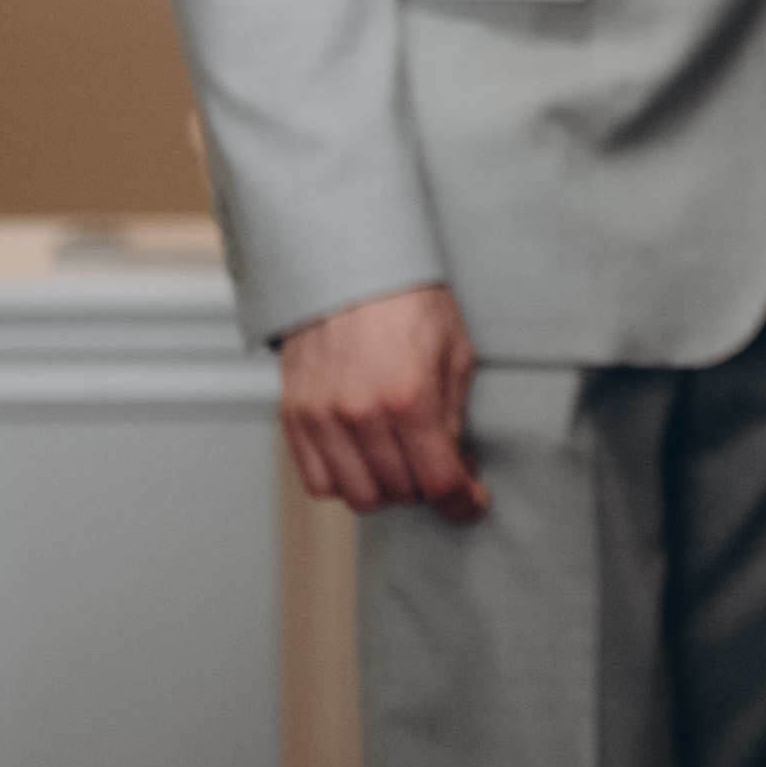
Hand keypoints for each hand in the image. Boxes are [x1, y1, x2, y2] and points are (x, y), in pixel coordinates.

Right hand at [279, 282, 485, 519]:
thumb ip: (454, 416)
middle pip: (399, 494)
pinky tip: (363, 456)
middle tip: (436, 464)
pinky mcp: (294, 415)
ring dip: (386, 488)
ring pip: (357, 496)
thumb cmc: (408, 302)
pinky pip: (318, 480)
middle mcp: (361, 413)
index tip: (471, 501)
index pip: (439, 483)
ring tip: (400, 460)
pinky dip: (344, 480)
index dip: (463, 502)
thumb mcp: (455, 352)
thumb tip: (456, 466)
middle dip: (426, 487)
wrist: (350, 263)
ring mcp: (322, 417)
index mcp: (409, 396)